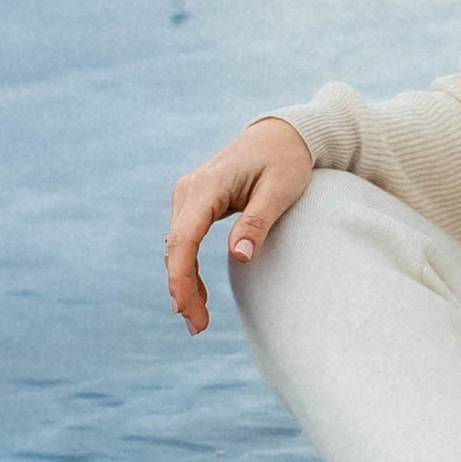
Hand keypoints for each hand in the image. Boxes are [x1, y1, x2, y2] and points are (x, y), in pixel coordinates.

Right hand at [164, 118, 311, 333]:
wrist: (281, 134)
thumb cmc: (285, 160)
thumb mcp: (281, 190)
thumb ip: (258, 221)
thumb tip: (239, 256)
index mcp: (206, 187)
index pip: (183, 239)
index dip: (181, 278)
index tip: (186, 309)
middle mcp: (189, 190)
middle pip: (175, 247)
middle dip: (181, 289)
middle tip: (197, 328)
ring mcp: (188, 195)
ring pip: (176, 247)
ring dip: (183, 282)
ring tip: (198, 320)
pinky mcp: (195, 203)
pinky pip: (184, 240)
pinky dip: (188, 268)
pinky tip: (197, 295)